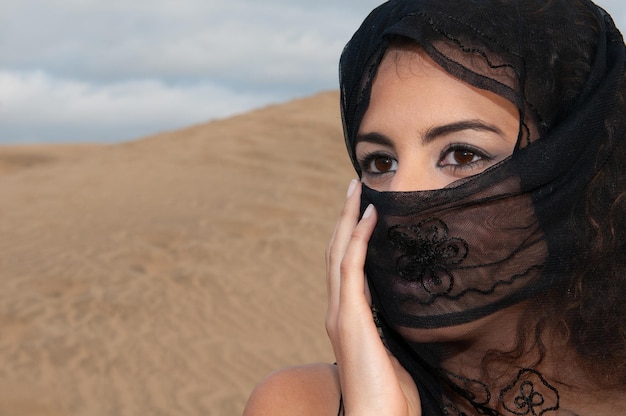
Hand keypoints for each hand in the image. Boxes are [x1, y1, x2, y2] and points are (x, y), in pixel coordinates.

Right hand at [326, 179, 420, 415]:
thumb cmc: (390, 394)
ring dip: (347, 219)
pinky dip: (358, 238)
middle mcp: (338, 310)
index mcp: (348, 317)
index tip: (363, 211)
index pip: (345, 267)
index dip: (350, 236)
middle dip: (345, 218)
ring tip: (357, 190)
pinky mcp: (350, 316)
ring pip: (339, 253)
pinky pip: (351, 267)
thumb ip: (393, 327)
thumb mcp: (394, 351)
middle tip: (354, 187)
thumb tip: (409, 309)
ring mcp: (340, 312)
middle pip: (336, 252)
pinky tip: (370, 216)